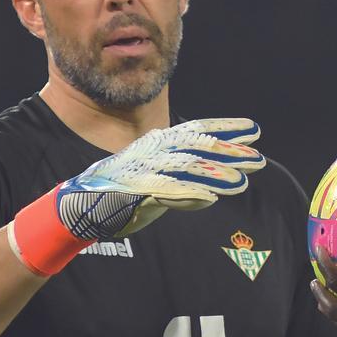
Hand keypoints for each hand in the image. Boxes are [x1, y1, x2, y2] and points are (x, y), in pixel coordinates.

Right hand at [58, 118, 265, 237]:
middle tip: (257, 158)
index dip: (226, 128)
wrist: (78, 207)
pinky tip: (209, 199)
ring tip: (241, 183)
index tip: (254, 129)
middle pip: (198, 147)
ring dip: (215, 176)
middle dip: (229, 152)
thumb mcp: (158, 185)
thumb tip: (213, 192)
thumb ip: (185, 185)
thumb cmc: (121, 193)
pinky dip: (188, 194)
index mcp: (159, 144)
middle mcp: (153, 151)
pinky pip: (165, 191)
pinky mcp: (133, 191)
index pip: (198, 130)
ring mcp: (143, 170)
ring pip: (186, 169)